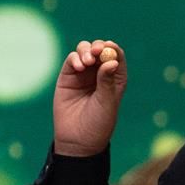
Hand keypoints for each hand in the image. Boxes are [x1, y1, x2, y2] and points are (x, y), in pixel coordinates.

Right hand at [53, 39, 127, 157]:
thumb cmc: (98, 122)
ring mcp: (83, 74)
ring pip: (84, 52)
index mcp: (115, 78)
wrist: (77, 139)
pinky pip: (71, 61)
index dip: (113, 48)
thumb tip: (112, 62)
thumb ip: (106, 82)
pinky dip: (75, 59)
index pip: (117, 56)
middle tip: (97, 52)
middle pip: (100, 51)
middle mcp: (100, 74)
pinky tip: (79, 67)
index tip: (108, 46)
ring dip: (85, 51)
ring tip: (87, 62)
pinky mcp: (67, 78)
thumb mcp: (106, 102)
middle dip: (98, 47)